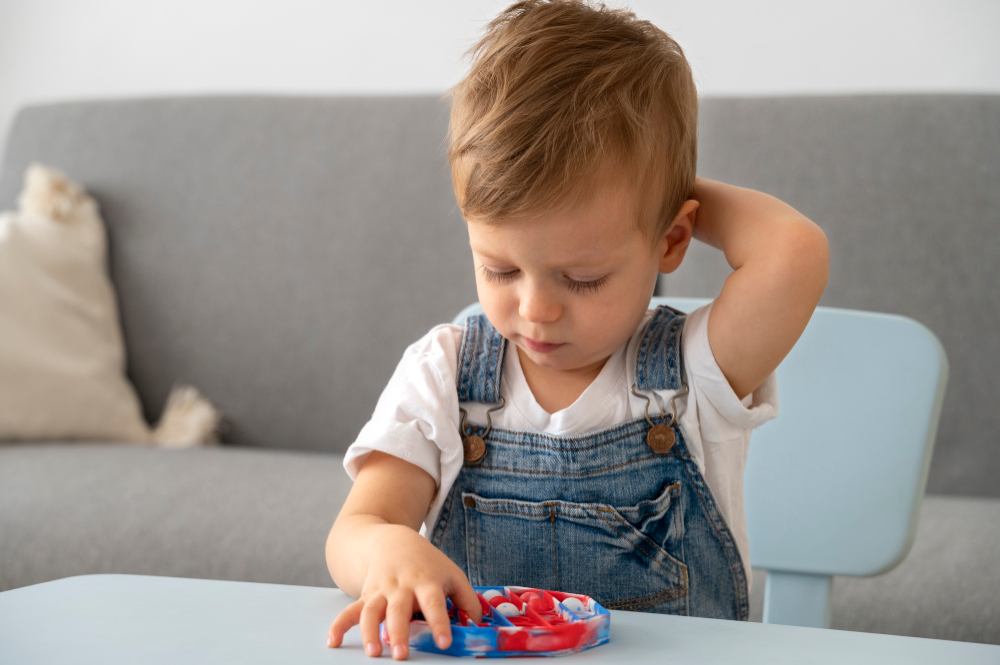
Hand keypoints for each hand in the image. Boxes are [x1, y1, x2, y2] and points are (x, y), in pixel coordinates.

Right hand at [327, 523, 481, 659]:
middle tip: (401, 654)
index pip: (433, 602)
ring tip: (374, 652)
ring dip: (370, 631)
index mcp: (426, 581)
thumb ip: (467, 600)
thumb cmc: (428, 564)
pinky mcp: (365, 595)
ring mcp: (380, 591)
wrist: (393, 541)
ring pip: (372, 611)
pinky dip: (339, 625)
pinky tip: (333, 641)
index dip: (439, 622)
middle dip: (399, 632)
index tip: (444, 641)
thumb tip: (478, 625)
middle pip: (399, 609)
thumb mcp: (452, 575)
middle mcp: (401, 586)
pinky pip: (350, 610)